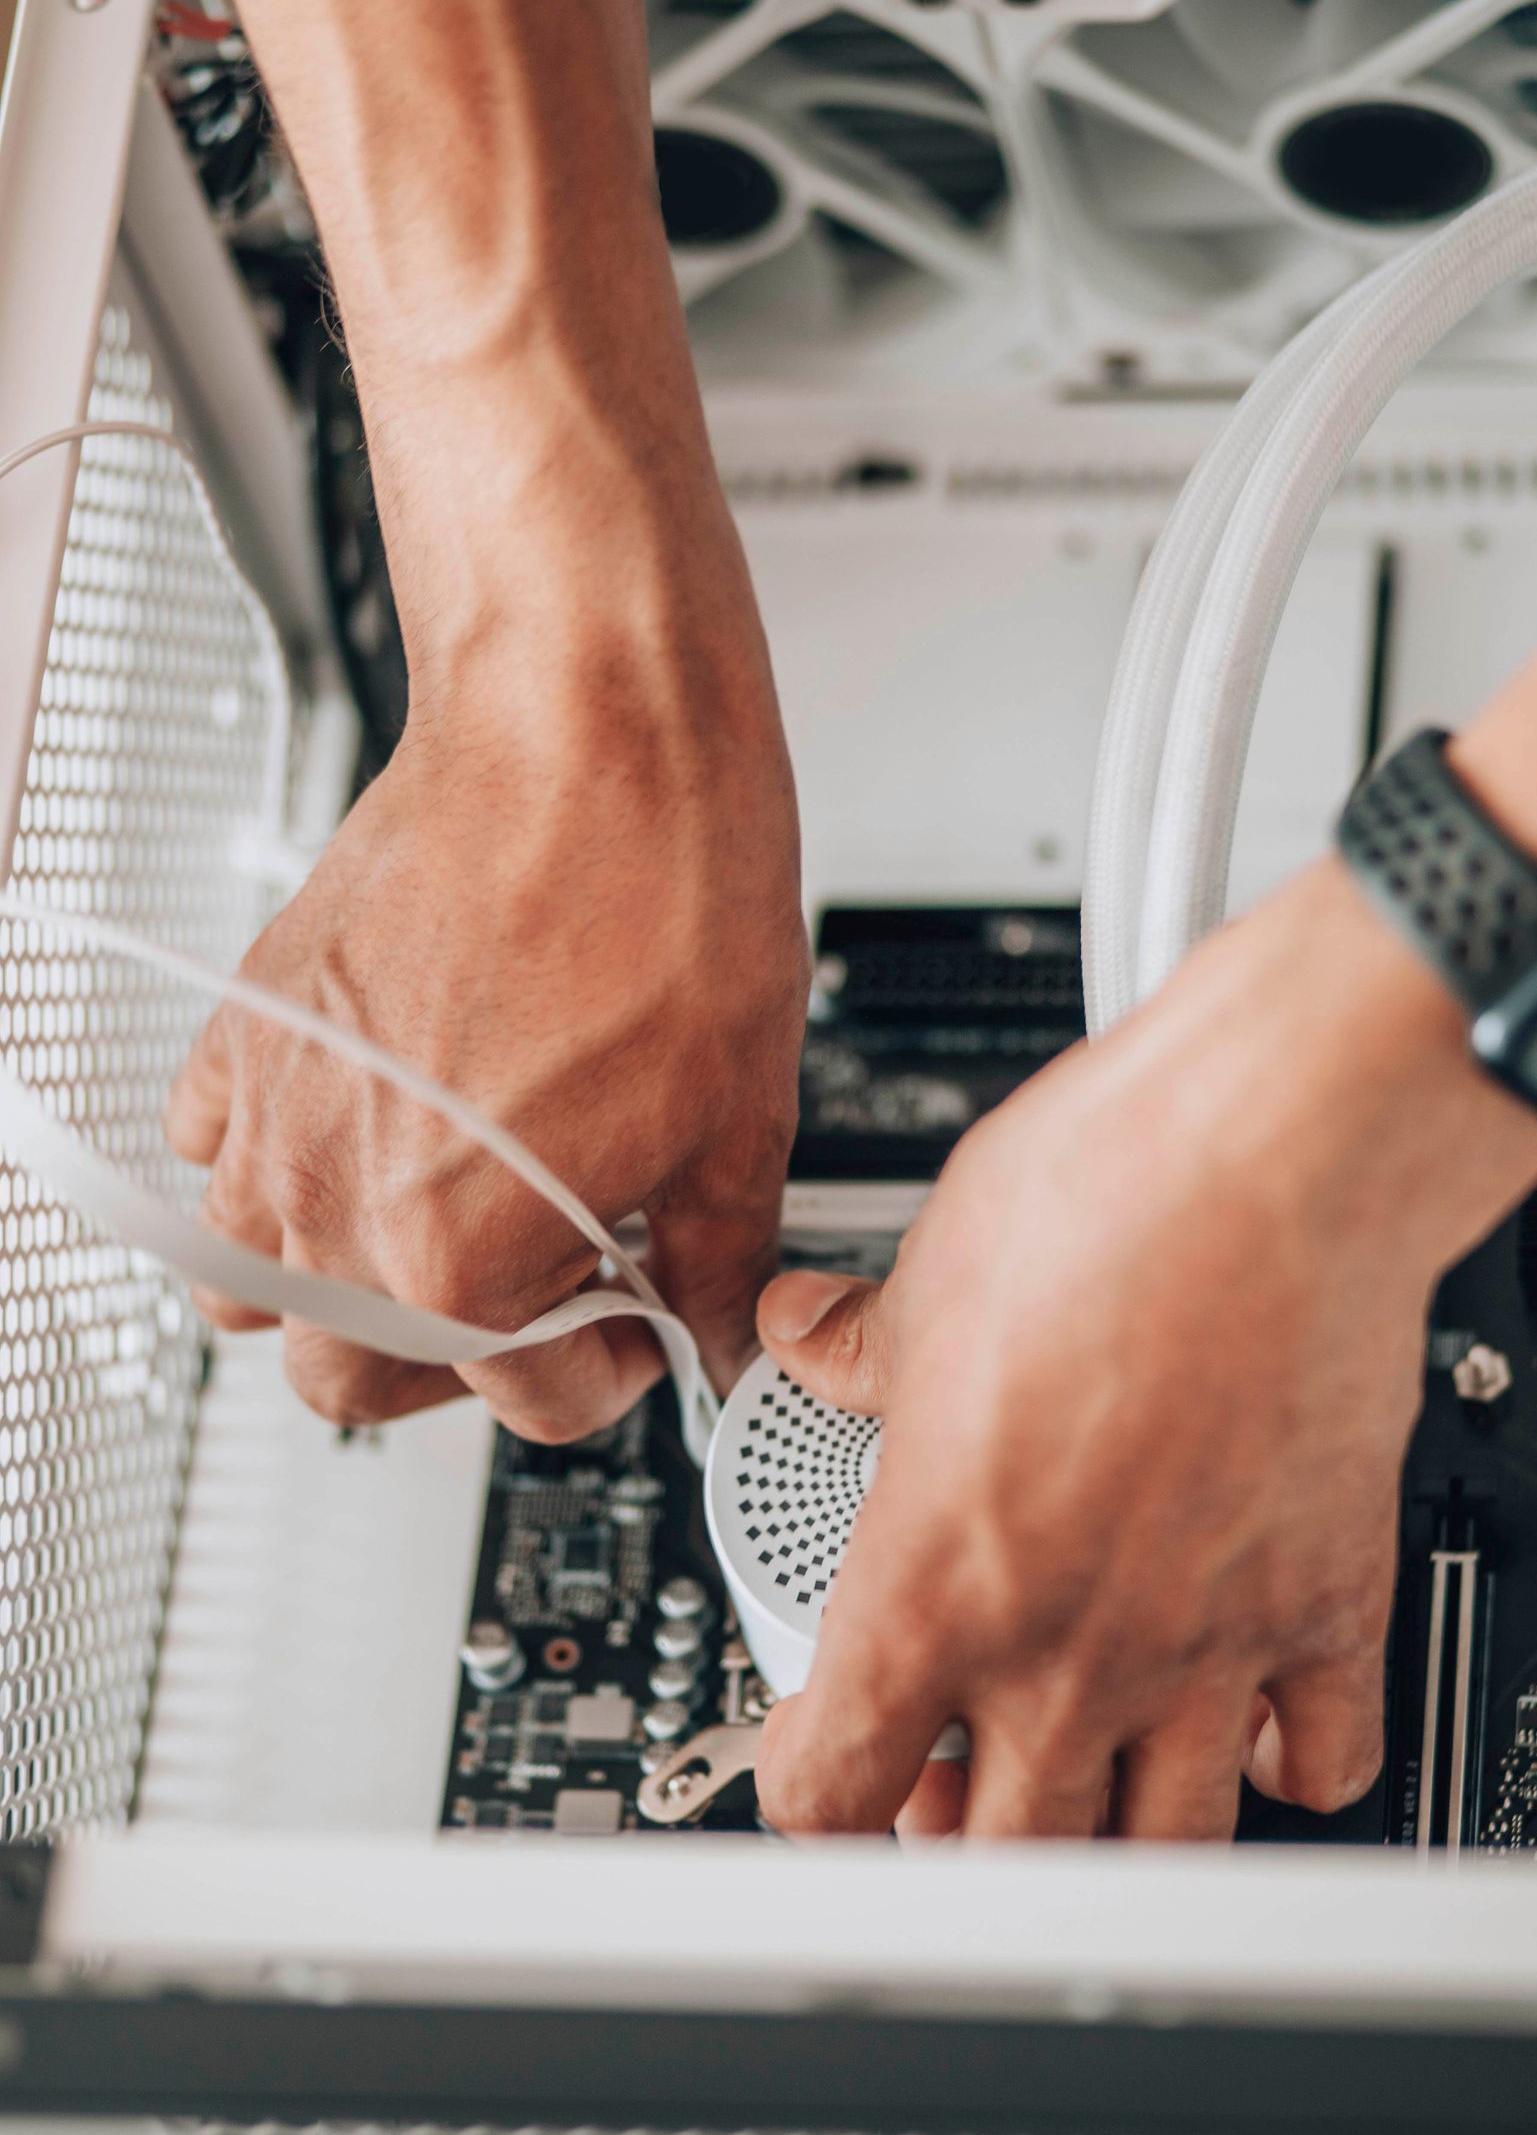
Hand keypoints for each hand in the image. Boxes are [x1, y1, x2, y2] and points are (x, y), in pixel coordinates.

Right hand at [167, 563, 808, 1440]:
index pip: (525, 1400)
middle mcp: (336, 1206)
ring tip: (427, 1231)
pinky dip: (259, 1165)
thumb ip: (714, 1261)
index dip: (608, 1370)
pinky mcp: (245, 1030)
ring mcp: (276, 1118)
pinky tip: (357, 1128)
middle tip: (535, 1301)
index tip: (638, 1320)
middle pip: (350, 1381)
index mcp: (456, 1262)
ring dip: (331, 1288)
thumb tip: (719, 1318)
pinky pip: (203, 1149)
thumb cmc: (661, 898)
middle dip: (451, 1365)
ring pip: (244, 1287)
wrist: (589, 734)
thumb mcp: (736, 1124)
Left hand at [753, 859, 1536, 1841]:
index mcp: (936, 1578)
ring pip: (1160, 1847)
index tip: (817, 1758)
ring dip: (1114, 1837)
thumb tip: (807, 1332)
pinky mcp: (1328, 1606)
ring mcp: (1206, 1644)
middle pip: (998, 1856)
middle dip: (957, 1842)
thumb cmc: (1104, 1198)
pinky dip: (1287, 1765)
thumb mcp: (928, 1273)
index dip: (807, 1792)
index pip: (832, 1790)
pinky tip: (1255, 1719)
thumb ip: (860, 1347)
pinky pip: (1322, 1759)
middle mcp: (1068, 1645)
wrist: (1275, 1153)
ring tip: (1091, 1782)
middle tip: (949, 1785)